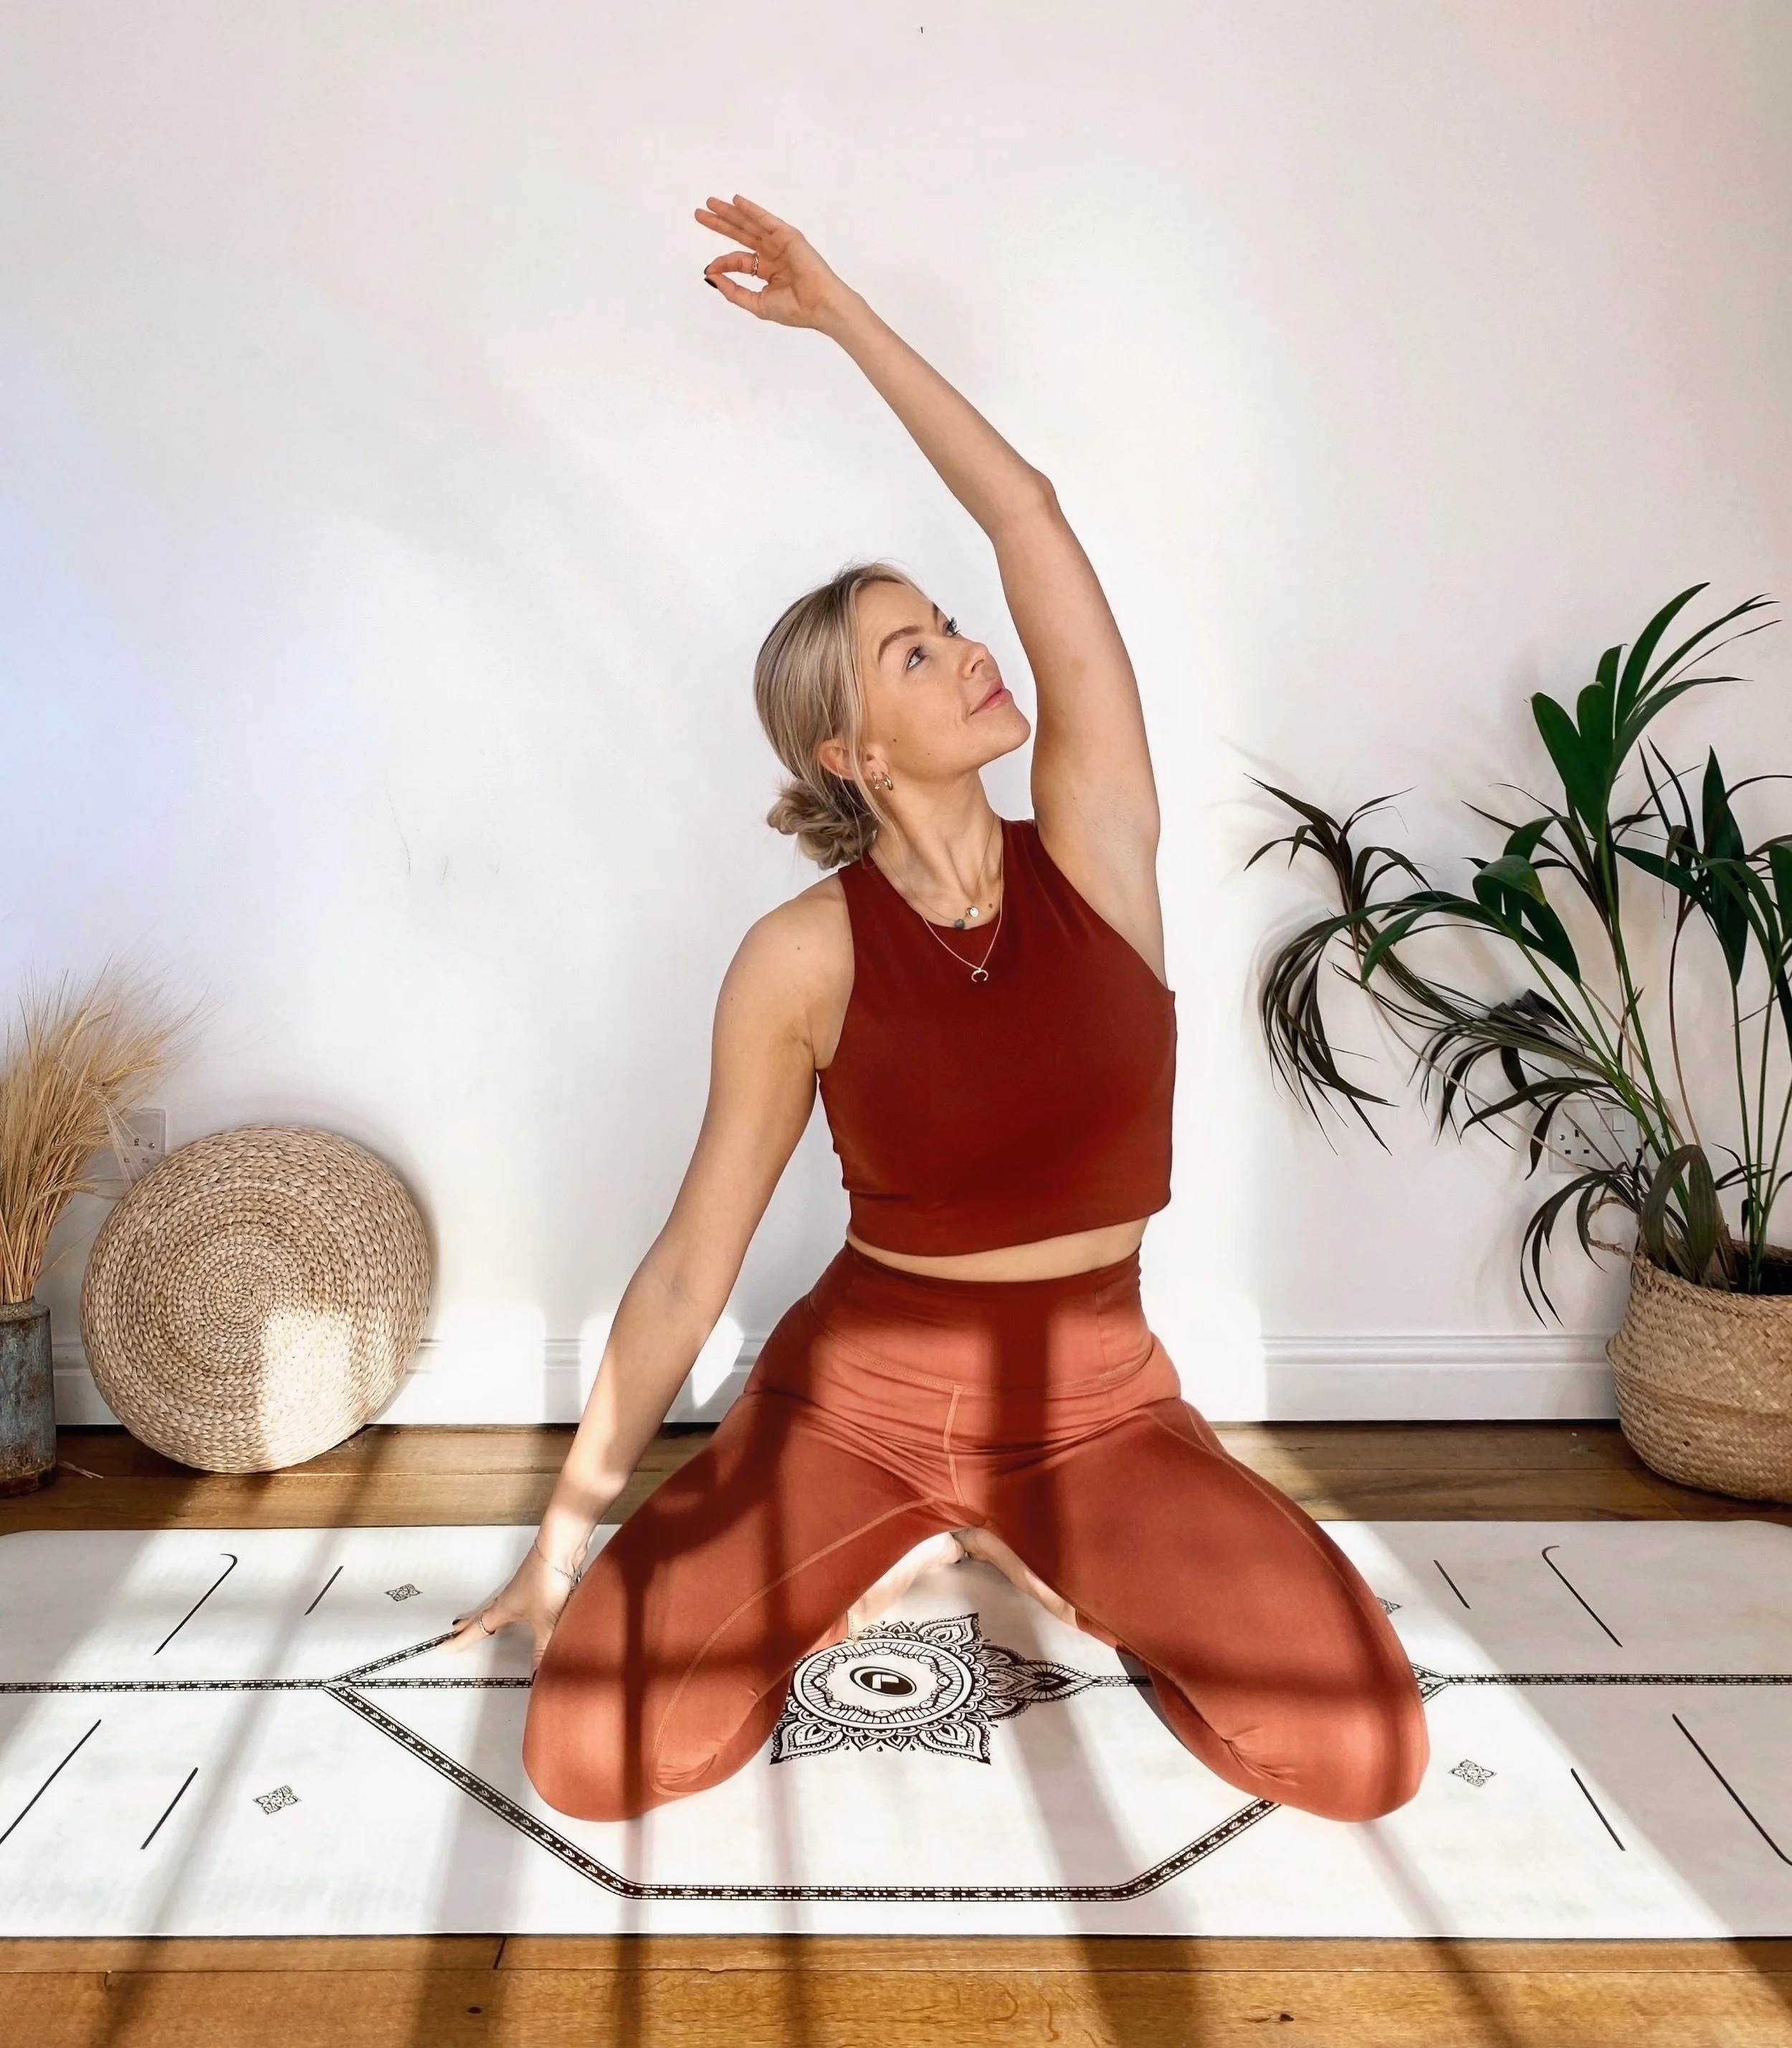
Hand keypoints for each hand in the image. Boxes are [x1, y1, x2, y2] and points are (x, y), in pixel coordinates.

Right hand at [444, 1539, 582, 1670]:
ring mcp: (521, 1588)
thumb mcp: (545, 1622)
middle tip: (455, 1630)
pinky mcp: (536, 1582)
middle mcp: (508, 1598)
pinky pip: (516, 1599)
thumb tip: (536, 1676)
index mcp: (503, 1609)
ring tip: (482, 1620)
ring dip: (486, 1614)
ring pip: (497, 1605)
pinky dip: (509, 1607)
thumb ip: (541, 1650)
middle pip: (482, 1614)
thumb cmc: (547, 1577)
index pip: (476, 1630)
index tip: (443, 1647)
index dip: (459, 1641)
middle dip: (468, 1624)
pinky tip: (523, 1607)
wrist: (561, 1547)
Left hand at [695, 194, 852, 329]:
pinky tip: (736, 201)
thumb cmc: (795, 309)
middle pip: (741, 235)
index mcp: (767, 271)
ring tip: (711, 202)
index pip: (739, 260)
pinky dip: (751, 210)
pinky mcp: (788, 236)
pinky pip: (765, 220)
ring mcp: (780, 243)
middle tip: (700, 213)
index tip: (708, 268)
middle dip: (720, 224)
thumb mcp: (756, 303)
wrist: (820, 306)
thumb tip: (711, 276)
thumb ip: (733, 291)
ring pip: (750, 224)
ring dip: (731, 212)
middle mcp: (773, 254)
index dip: (722, 262)